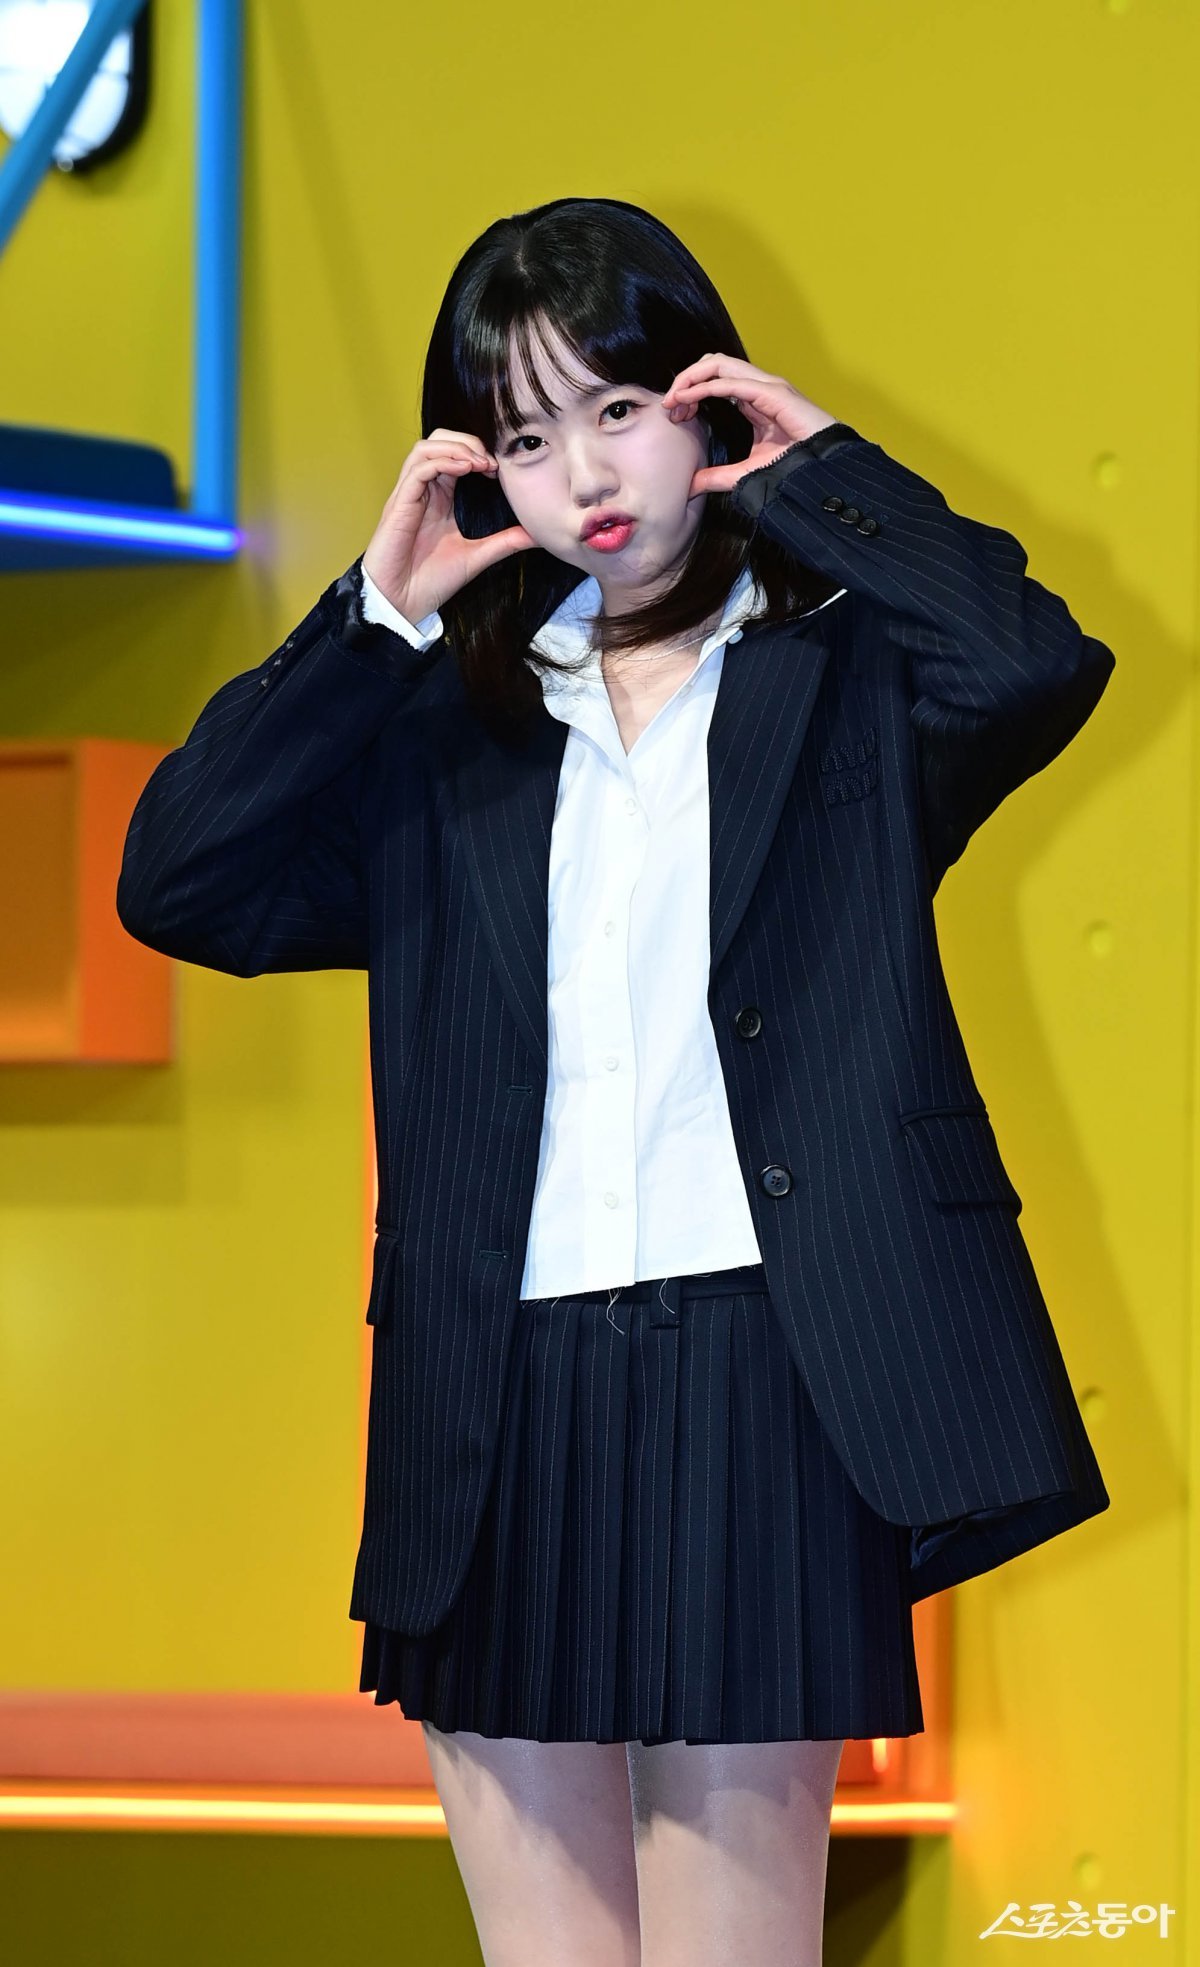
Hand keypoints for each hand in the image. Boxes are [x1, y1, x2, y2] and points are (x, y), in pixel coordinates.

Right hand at [362, 430, 534, 621]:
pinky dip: (443, 462)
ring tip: (479, 463)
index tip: (500, 470)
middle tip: (491, 462)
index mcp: (438, 498)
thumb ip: (504, 542)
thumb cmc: (430, 581)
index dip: (477, 453)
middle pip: (438, 441)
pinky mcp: (399, 504)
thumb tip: (537, 535)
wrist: (403, 604)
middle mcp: (422, 491)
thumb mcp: (477, 556)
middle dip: (467, 441)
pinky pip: (418, 469)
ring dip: (456, 447)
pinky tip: (465, 470)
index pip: (454, 456)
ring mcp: (408, 495)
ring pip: (425, 448)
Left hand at [661, 355, 839, 497]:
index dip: (690, 391)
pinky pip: (731, 382)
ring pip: (718, 364)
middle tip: (670, 407)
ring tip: (674, 400)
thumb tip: (690, 486)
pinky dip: (704, 387)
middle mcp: (758, 386)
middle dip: (686, 380)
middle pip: (712, 364)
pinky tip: (687, 400)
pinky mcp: (773, 393)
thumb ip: (717, 477)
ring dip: (690, 378)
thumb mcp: (744, 473)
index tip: (674, 414)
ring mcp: (766, 386)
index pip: (714, 380)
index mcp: (752, 398)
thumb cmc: (795, 467)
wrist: (824, 471)